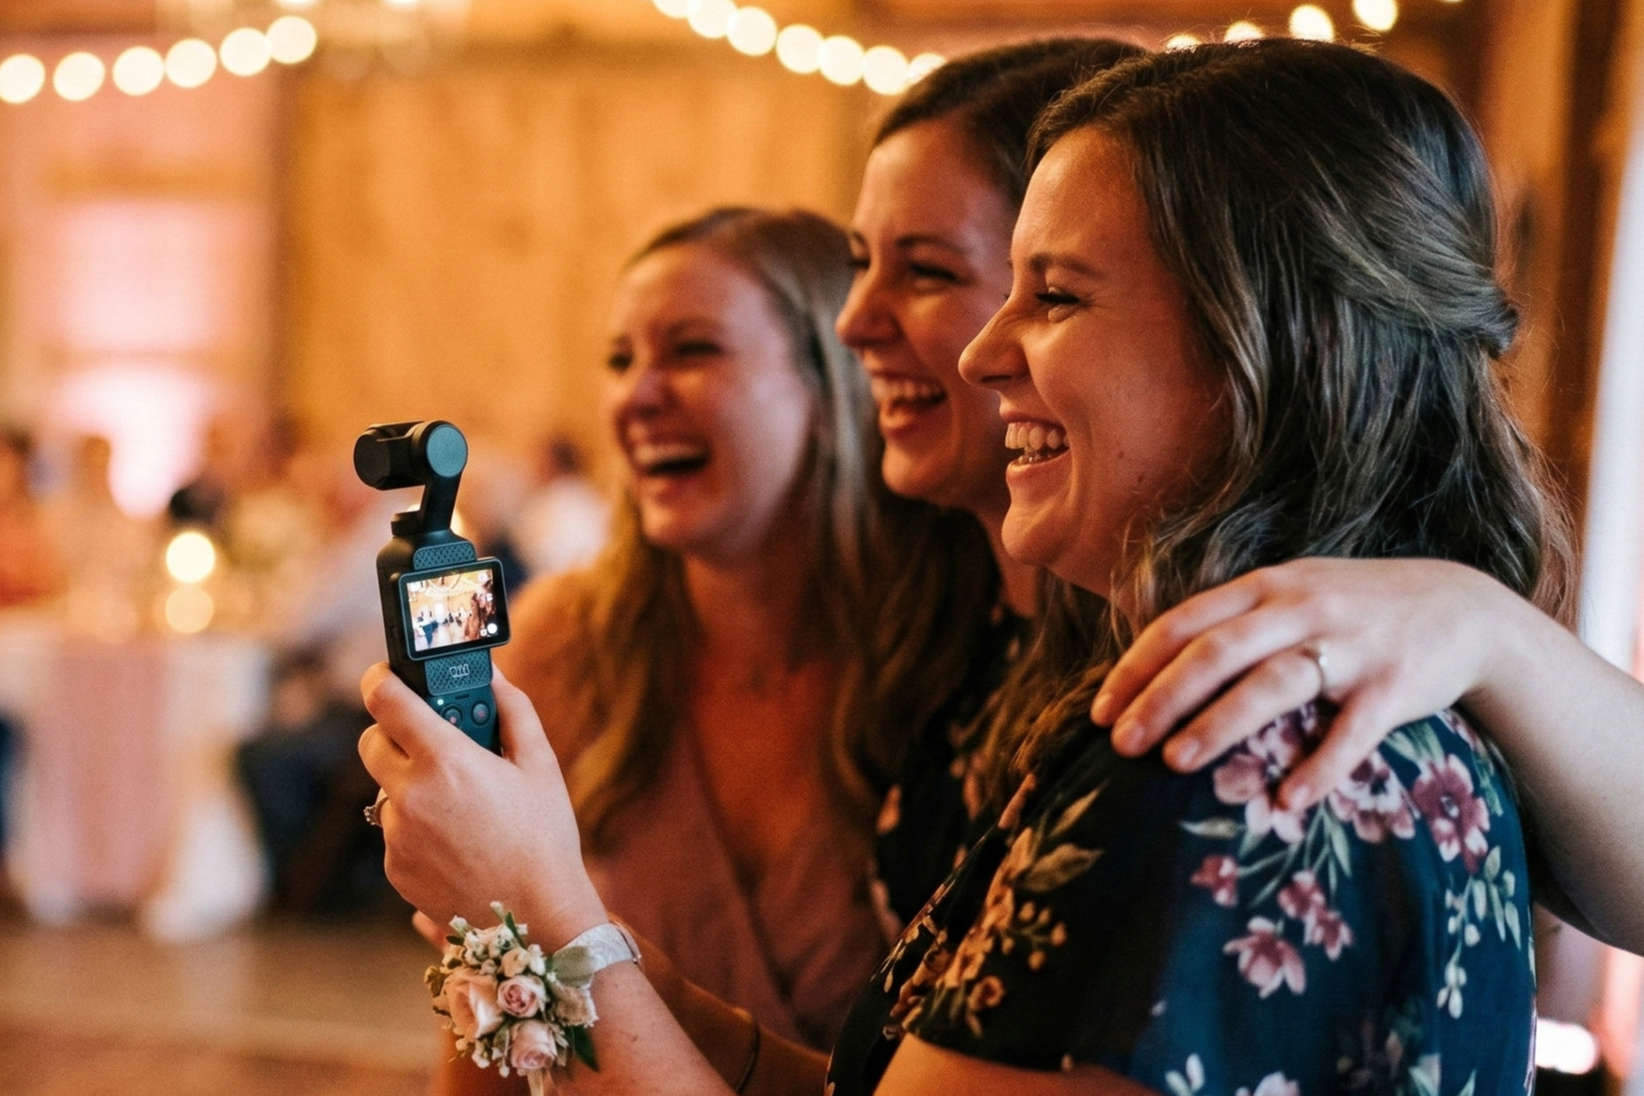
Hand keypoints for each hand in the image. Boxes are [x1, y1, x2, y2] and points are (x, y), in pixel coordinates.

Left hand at [358, 662, 605, 944]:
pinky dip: (416, 826)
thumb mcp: (540, 765)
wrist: (537, 921)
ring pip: (387, 789)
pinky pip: (395, 831)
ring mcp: (398, 836)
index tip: (387, 674)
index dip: (382, 678)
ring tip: (462, 806)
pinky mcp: (395, 869)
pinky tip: (458, 841)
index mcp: (446, 761)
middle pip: (371, 742)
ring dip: (411, 785)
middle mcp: (411, 796)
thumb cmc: (545, 839)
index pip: (386, 700)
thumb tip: (492, 675)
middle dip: (395, 733)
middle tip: (433, 740)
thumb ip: (513, 709)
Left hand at [1091, 558, 1519, 807]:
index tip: (1100, 712)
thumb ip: (1232, 621)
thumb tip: (1154, 667)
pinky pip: (1352, 730)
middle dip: (1162, 698)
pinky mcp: (1396, 686)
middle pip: (1217, 651)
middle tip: (1122, 744)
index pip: (1184, 623)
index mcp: (1266, 588)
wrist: (1463, 608)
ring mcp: (1350, 645)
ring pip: (1273, 682)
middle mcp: (1302, 608)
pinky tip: (1287, 801)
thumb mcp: (1290, 594)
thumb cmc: (1354, 609)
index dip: (1137, 667)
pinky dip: (1319, 765)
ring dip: (1220, 723)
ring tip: (1175, 763)